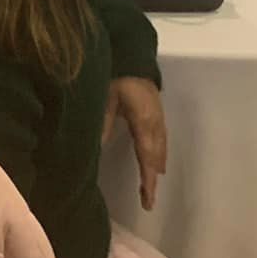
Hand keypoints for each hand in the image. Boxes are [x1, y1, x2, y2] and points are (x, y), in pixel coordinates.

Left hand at [103, 77, 166, 210]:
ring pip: (160, 150)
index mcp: (145, 123)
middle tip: (148, 201)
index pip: (147, 158)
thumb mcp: (105, 99)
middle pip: (156, 157)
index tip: (148, 202)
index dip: (148, 181)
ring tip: (150, 187)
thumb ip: (102, 123)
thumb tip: (95, 149)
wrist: (133, 55)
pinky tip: (154, 162)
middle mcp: (156, 124)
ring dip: (156, 168)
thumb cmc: (118, 76)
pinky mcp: (157, 114)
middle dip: (152, 180)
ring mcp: (159, 119)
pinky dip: (158, 155)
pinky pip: (161, 141)